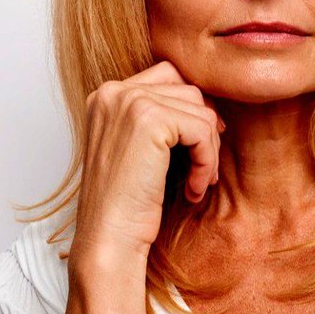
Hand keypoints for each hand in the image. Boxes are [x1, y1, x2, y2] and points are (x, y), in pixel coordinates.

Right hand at [68, 60, 224, 270]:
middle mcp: (113, 92)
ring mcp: (129, 102)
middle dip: (205, 132)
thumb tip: (209, 103)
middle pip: (188, 91)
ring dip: (208, 151)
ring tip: (197, 184)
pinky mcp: (149, 120)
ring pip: (200, 111)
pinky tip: (194, 189)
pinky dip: (206, 162)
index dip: (193, 110)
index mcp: (105, 96)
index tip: (203, 144)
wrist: (109, 237)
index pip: (168, 77)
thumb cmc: (126, 203)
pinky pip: (202, 130)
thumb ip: (160, 119)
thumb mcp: (139, 150)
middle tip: (204, 170)